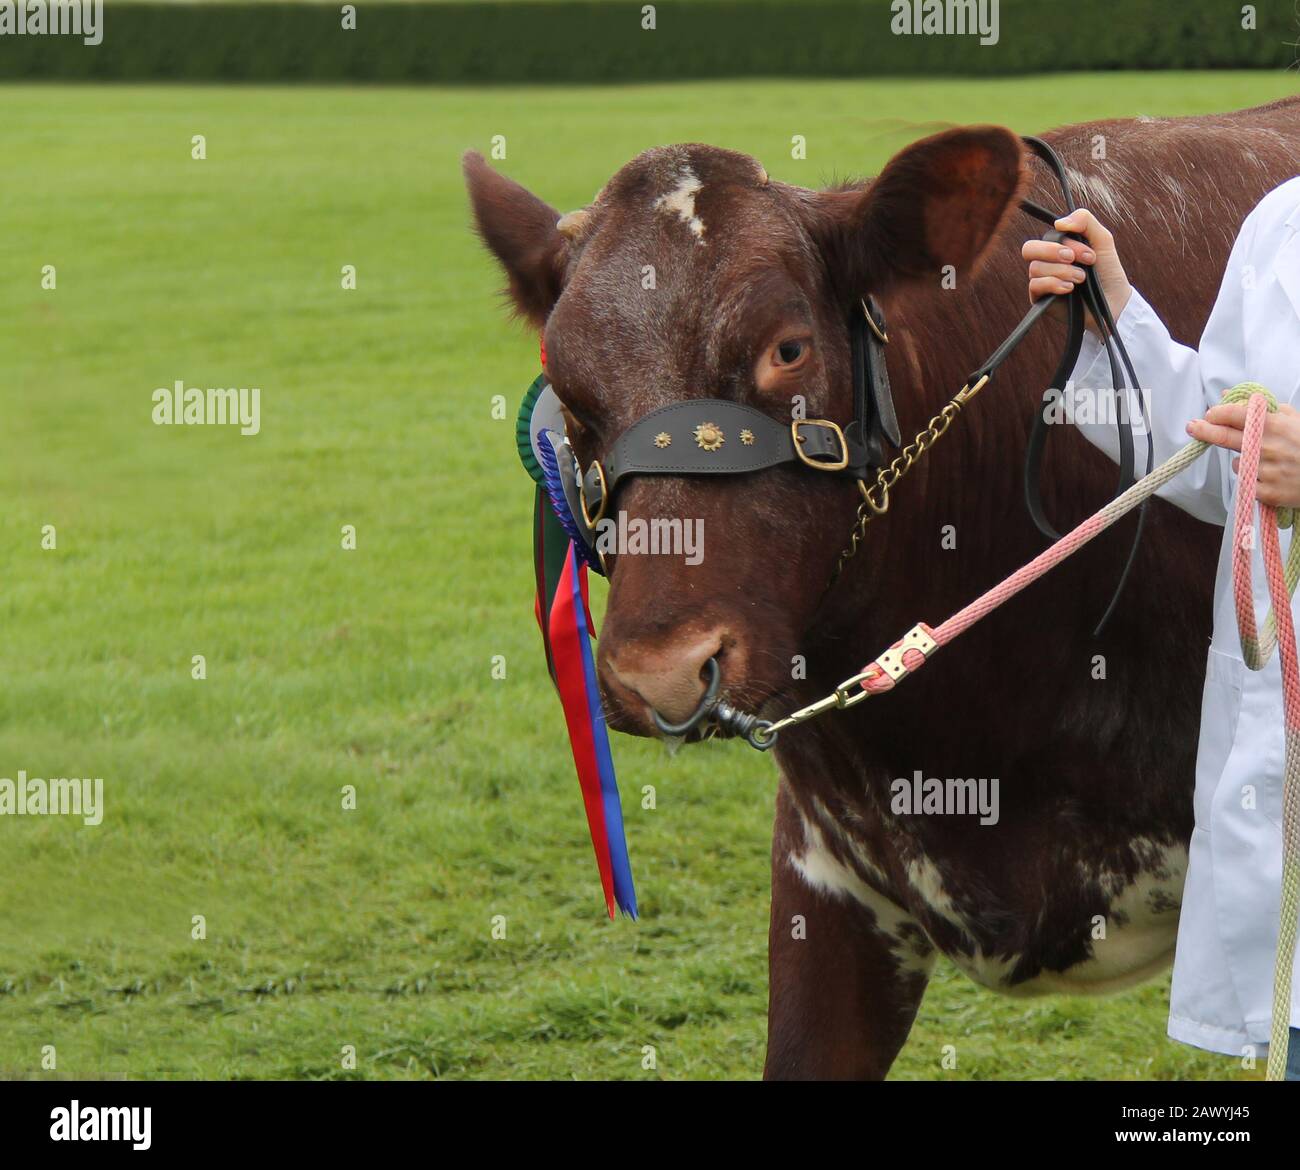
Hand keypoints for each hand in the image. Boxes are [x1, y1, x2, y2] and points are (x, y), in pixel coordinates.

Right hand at [1022, 208, 1132, 334]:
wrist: (1112, 302)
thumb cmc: (1107, 272)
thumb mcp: (1102, 240)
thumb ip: (1085, 221)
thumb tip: (1058, 222)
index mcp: (1058, 247)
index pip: (1048, 236)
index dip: (1067, 242)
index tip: (1089, 255)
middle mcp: (1047, 262)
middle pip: (1029, 248)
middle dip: (1051, 251)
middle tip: (1072, 259)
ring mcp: (1041, 280)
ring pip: (1035, 268)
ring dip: (1062, 271)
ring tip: (1081, 279)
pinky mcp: (1039, 299)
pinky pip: (1035, 285)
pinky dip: (1054, 284)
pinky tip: (1070, 289)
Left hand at [1187, 402, 1299, 507]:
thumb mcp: (1294, 420)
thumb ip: (1263, 408)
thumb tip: (1230, 395)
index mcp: (1275, 426)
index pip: (1238, 415)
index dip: (1220, 414)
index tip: (1210, 414)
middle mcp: (1267, 447)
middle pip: (1226, 438)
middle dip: (1205, 431)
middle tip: (1192, 426)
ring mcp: (1266, 471)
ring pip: (1237, 464)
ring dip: (1244, 462)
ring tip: (1269, 463)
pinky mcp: (1266, 493)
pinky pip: (1246, 484)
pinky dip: (1253, 481)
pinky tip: (1271, 477)